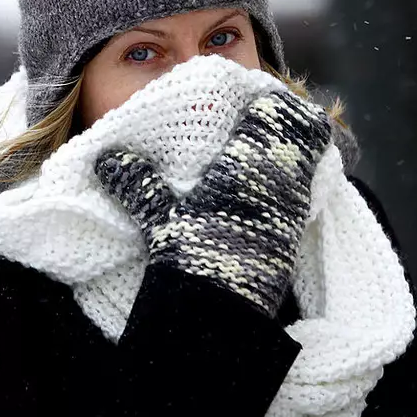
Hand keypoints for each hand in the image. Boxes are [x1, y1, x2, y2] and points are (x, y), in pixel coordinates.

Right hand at [95, 89, 331, 315]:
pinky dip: (293, 181)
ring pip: (310, 158)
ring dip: (292, 151)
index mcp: (247, 161)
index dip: (269, 100)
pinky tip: (268, 189)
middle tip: (261, 122)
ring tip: (263, 154)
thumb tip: (106, 158)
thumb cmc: (191, 257)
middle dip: (287, 122)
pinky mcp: (297, 231)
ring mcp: (295, 204)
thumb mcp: (159, 218)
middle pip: (304, 128)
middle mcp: (280, 176)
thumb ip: (137, 183)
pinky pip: (306, 188)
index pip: (275, 111)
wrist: (221, 317)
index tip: (253, 99)